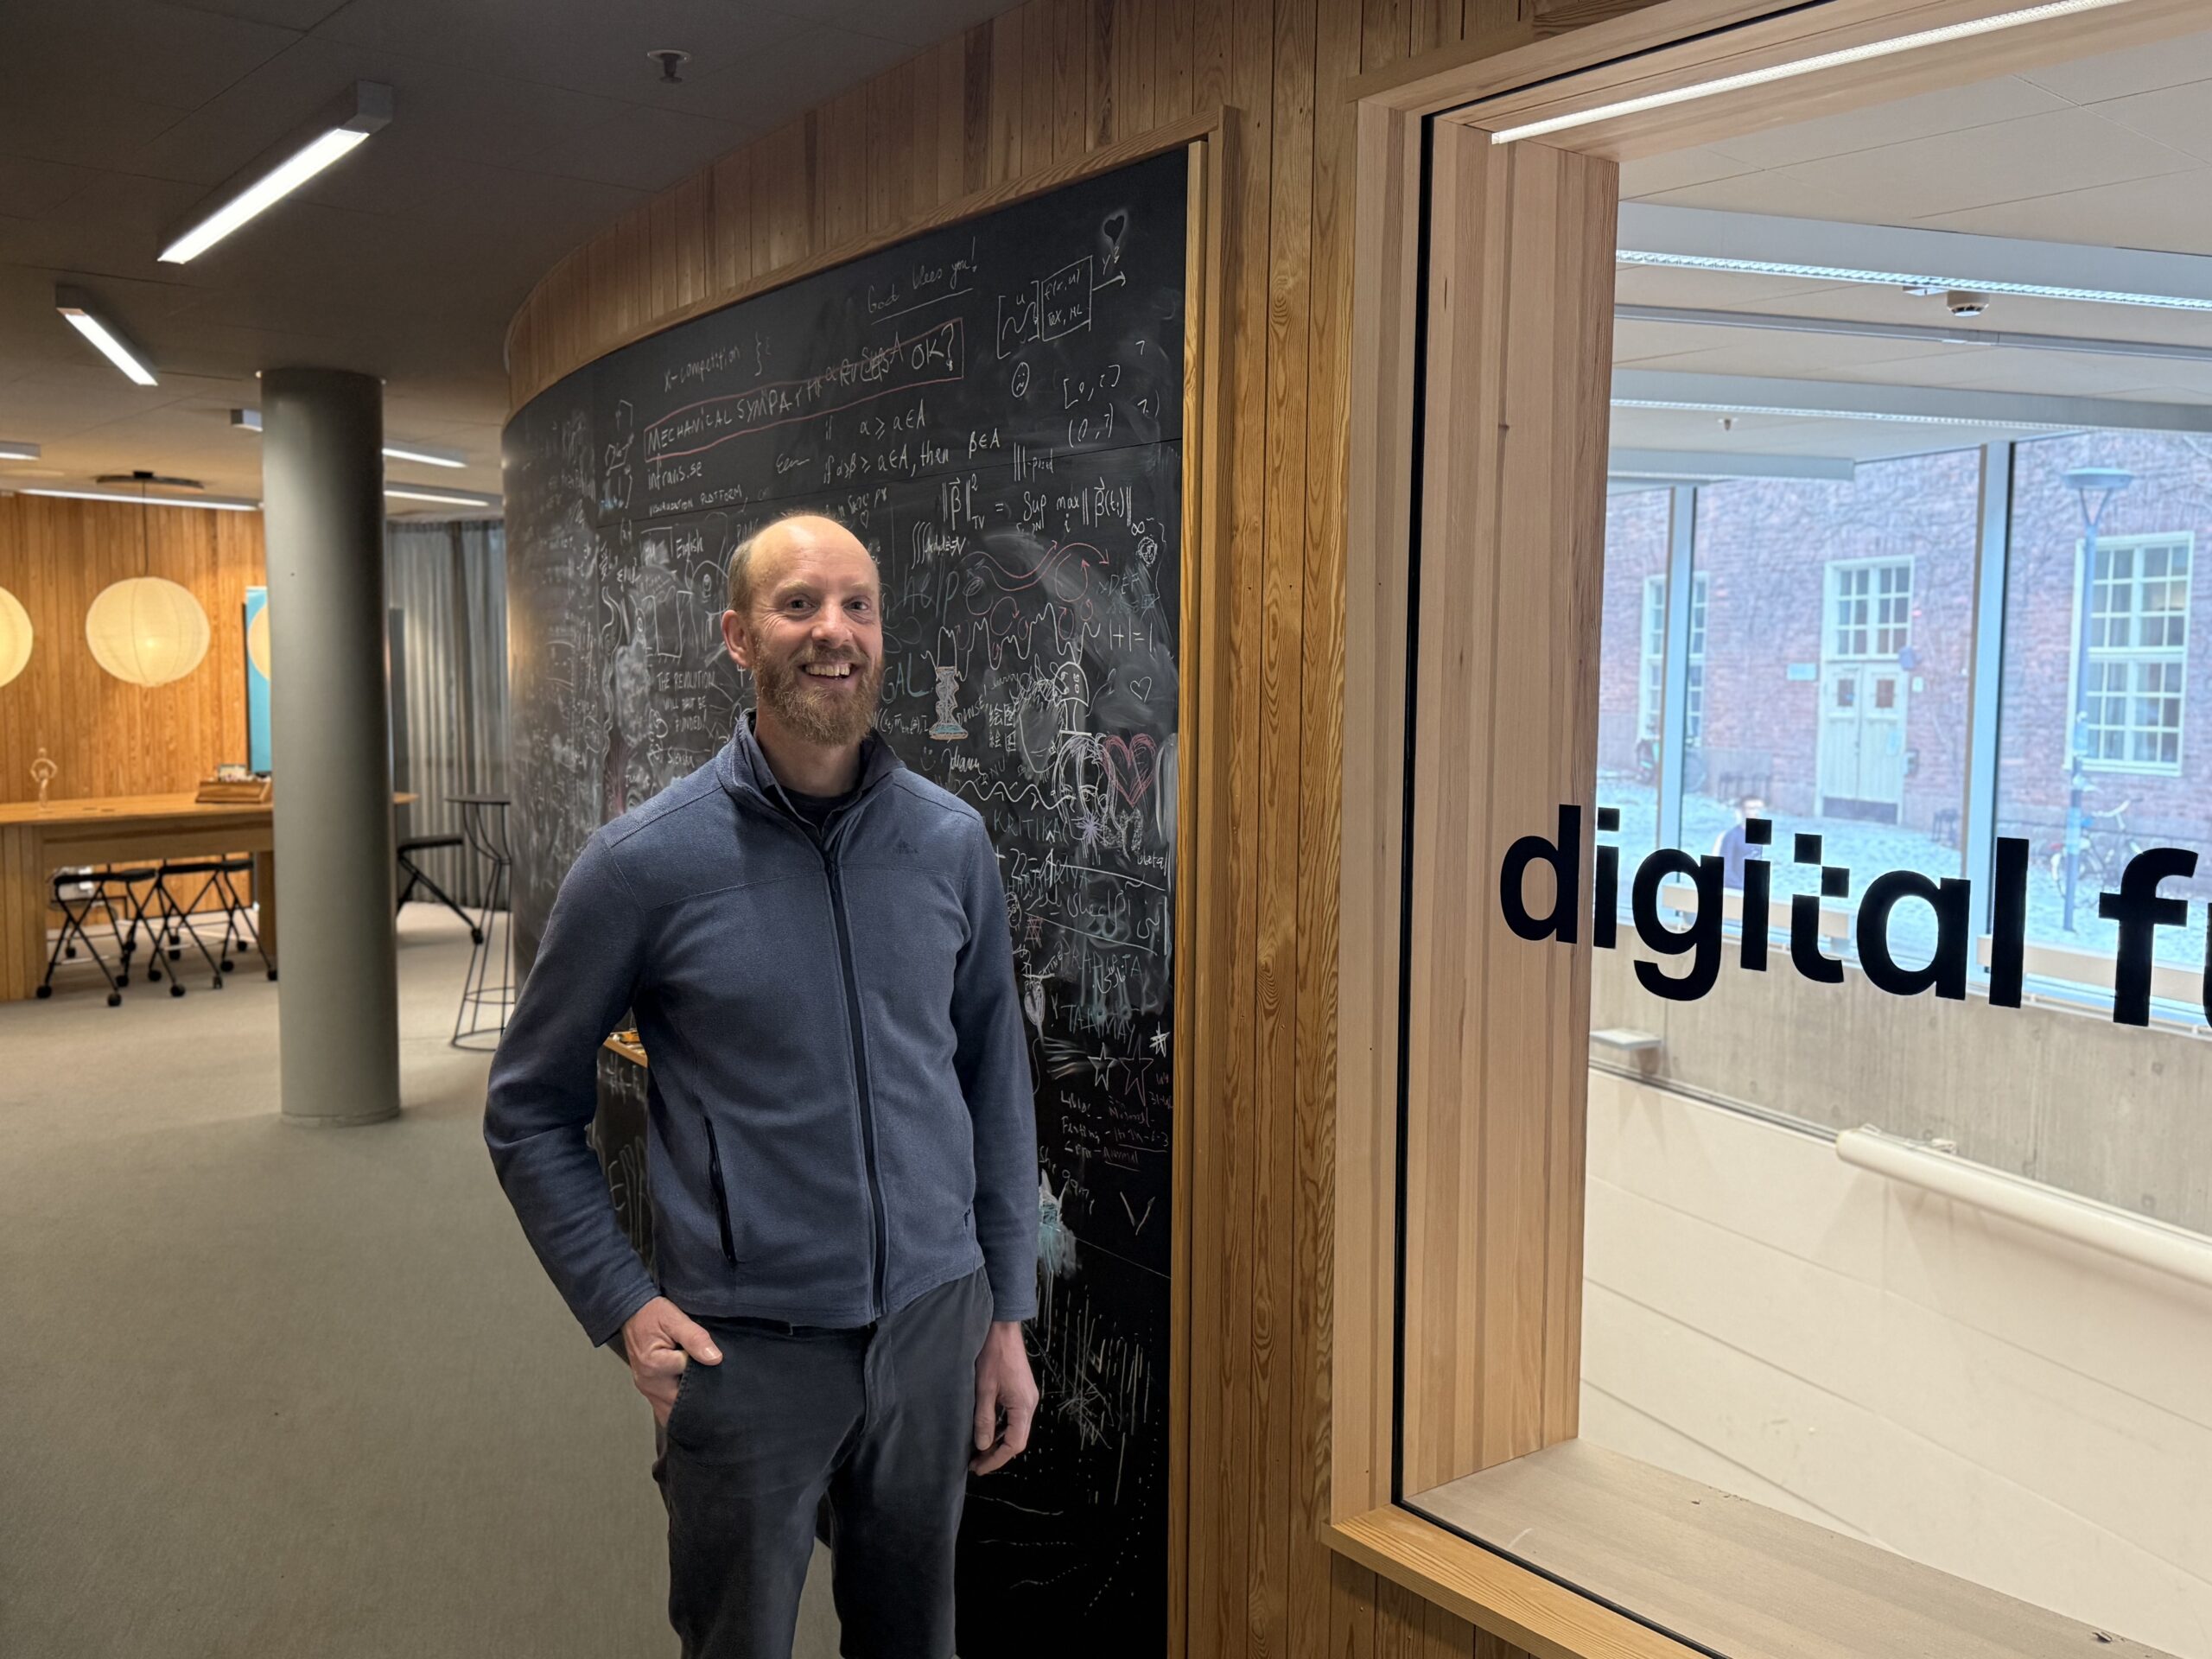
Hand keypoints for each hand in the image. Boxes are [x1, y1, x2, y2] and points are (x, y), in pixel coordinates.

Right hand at [622, 1296, 721, 1425]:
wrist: (632, 1313)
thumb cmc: (652, 1314)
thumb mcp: (675, 1319)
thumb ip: (695, 1337)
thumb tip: (715, 1359)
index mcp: (655, 1365)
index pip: (691, 1376)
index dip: (704, 1367)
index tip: (709, 1356)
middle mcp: (649, 1383)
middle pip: (681, 1402)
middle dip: (699, 1395)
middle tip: (712, 1381)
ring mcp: (647, 1389)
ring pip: (672, 1410)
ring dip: (688, 1405)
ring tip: (703, 1389)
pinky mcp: (648, 1390)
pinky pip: (664, 1408)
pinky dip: (678, 1406)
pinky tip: (690, 1396)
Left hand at [970, 1320, 1037, 1474]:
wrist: (1002, 1327)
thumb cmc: (993, 1355)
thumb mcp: (984, 1389)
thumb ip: (984, 1419)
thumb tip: (982, 1445)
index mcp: (1023, 1406)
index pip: (1014, 1444)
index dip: (996, 1459)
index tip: (979, 1468)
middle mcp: (1029, 1403)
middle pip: (1017, 1439)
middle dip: (996, 1453)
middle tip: (975, 1463)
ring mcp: (1027, 1397)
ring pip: (1015, 1429)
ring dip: (998, 1441)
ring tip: (977, 1451)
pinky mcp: (1021, 1391)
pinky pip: (1013, 1417)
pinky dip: (1000, 1428)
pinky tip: (986, 1430)